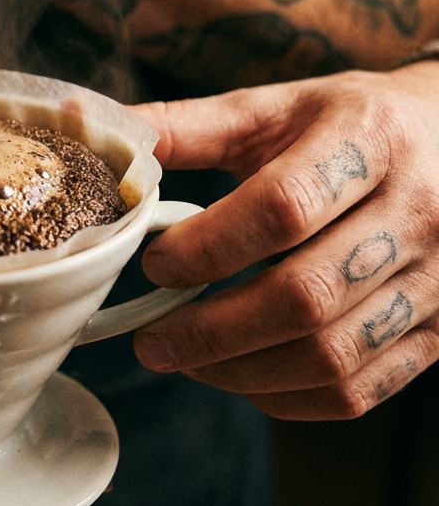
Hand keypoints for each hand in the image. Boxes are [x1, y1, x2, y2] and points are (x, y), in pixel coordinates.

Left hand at [129, 62, 438, 418]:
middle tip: (150, 338)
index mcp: (368, 140)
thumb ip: (186, 126)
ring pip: (333, 354)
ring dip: (242, 371)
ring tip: (183, 359)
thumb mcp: (273, 108)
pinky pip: (363, 389)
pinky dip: (290, 397)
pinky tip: (242, 376)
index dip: (209, 246)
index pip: (283, 208)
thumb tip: (99, 129)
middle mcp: (418, 211)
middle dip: (212, 329)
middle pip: (306, 295)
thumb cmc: (345, 124)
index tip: (155, 263)